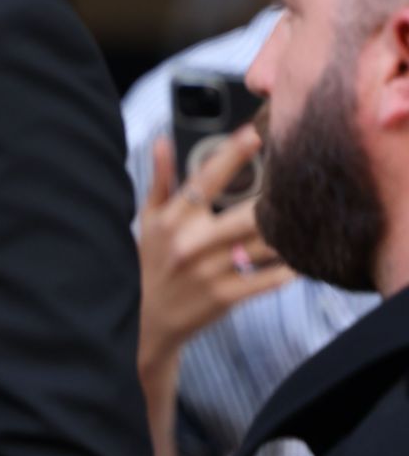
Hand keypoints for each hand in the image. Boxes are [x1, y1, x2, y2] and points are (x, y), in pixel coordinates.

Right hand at [137, 128, 293, 369]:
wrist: (144, 323)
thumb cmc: (149, 265)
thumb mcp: (148, 222)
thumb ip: (161, 181)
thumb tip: (162, 141)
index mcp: (172, 221)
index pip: (203, 182)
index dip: (230, 155)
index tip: (255, 133)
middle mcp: (190, 245)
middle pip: (246, 215)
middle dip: (276, 199)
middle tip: (301, 183)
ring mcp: (210, 272)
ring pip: (265, 245)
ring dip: (290, 232)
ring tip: (311, 217)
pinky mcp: (225, 297)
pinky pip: (270, 279)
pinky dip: (291, 267)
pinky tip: (303, 256)